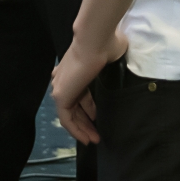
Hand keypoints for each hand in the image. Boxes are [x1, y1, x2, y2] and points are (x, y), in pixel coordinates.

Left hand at [51, 28, 124, 144]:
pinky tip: (86, 138)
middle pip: (73, 106)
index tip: (98, 118)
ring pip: (70, 115)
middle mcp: (63, 79)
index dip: (88, 108)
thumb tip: (119, 51)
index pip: (79, 94)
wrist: (95, 40)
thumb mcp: (111, 54)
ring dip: (82, 129)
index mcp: (72, 69)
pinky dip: (76, 130)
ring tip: (95, 139)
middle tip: (97, 134)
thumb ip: (110, 59)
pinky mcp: (61, 97)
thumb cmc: (107, 44)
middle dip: (85, 122)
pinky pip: (66, 119)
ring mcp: (60, 88)